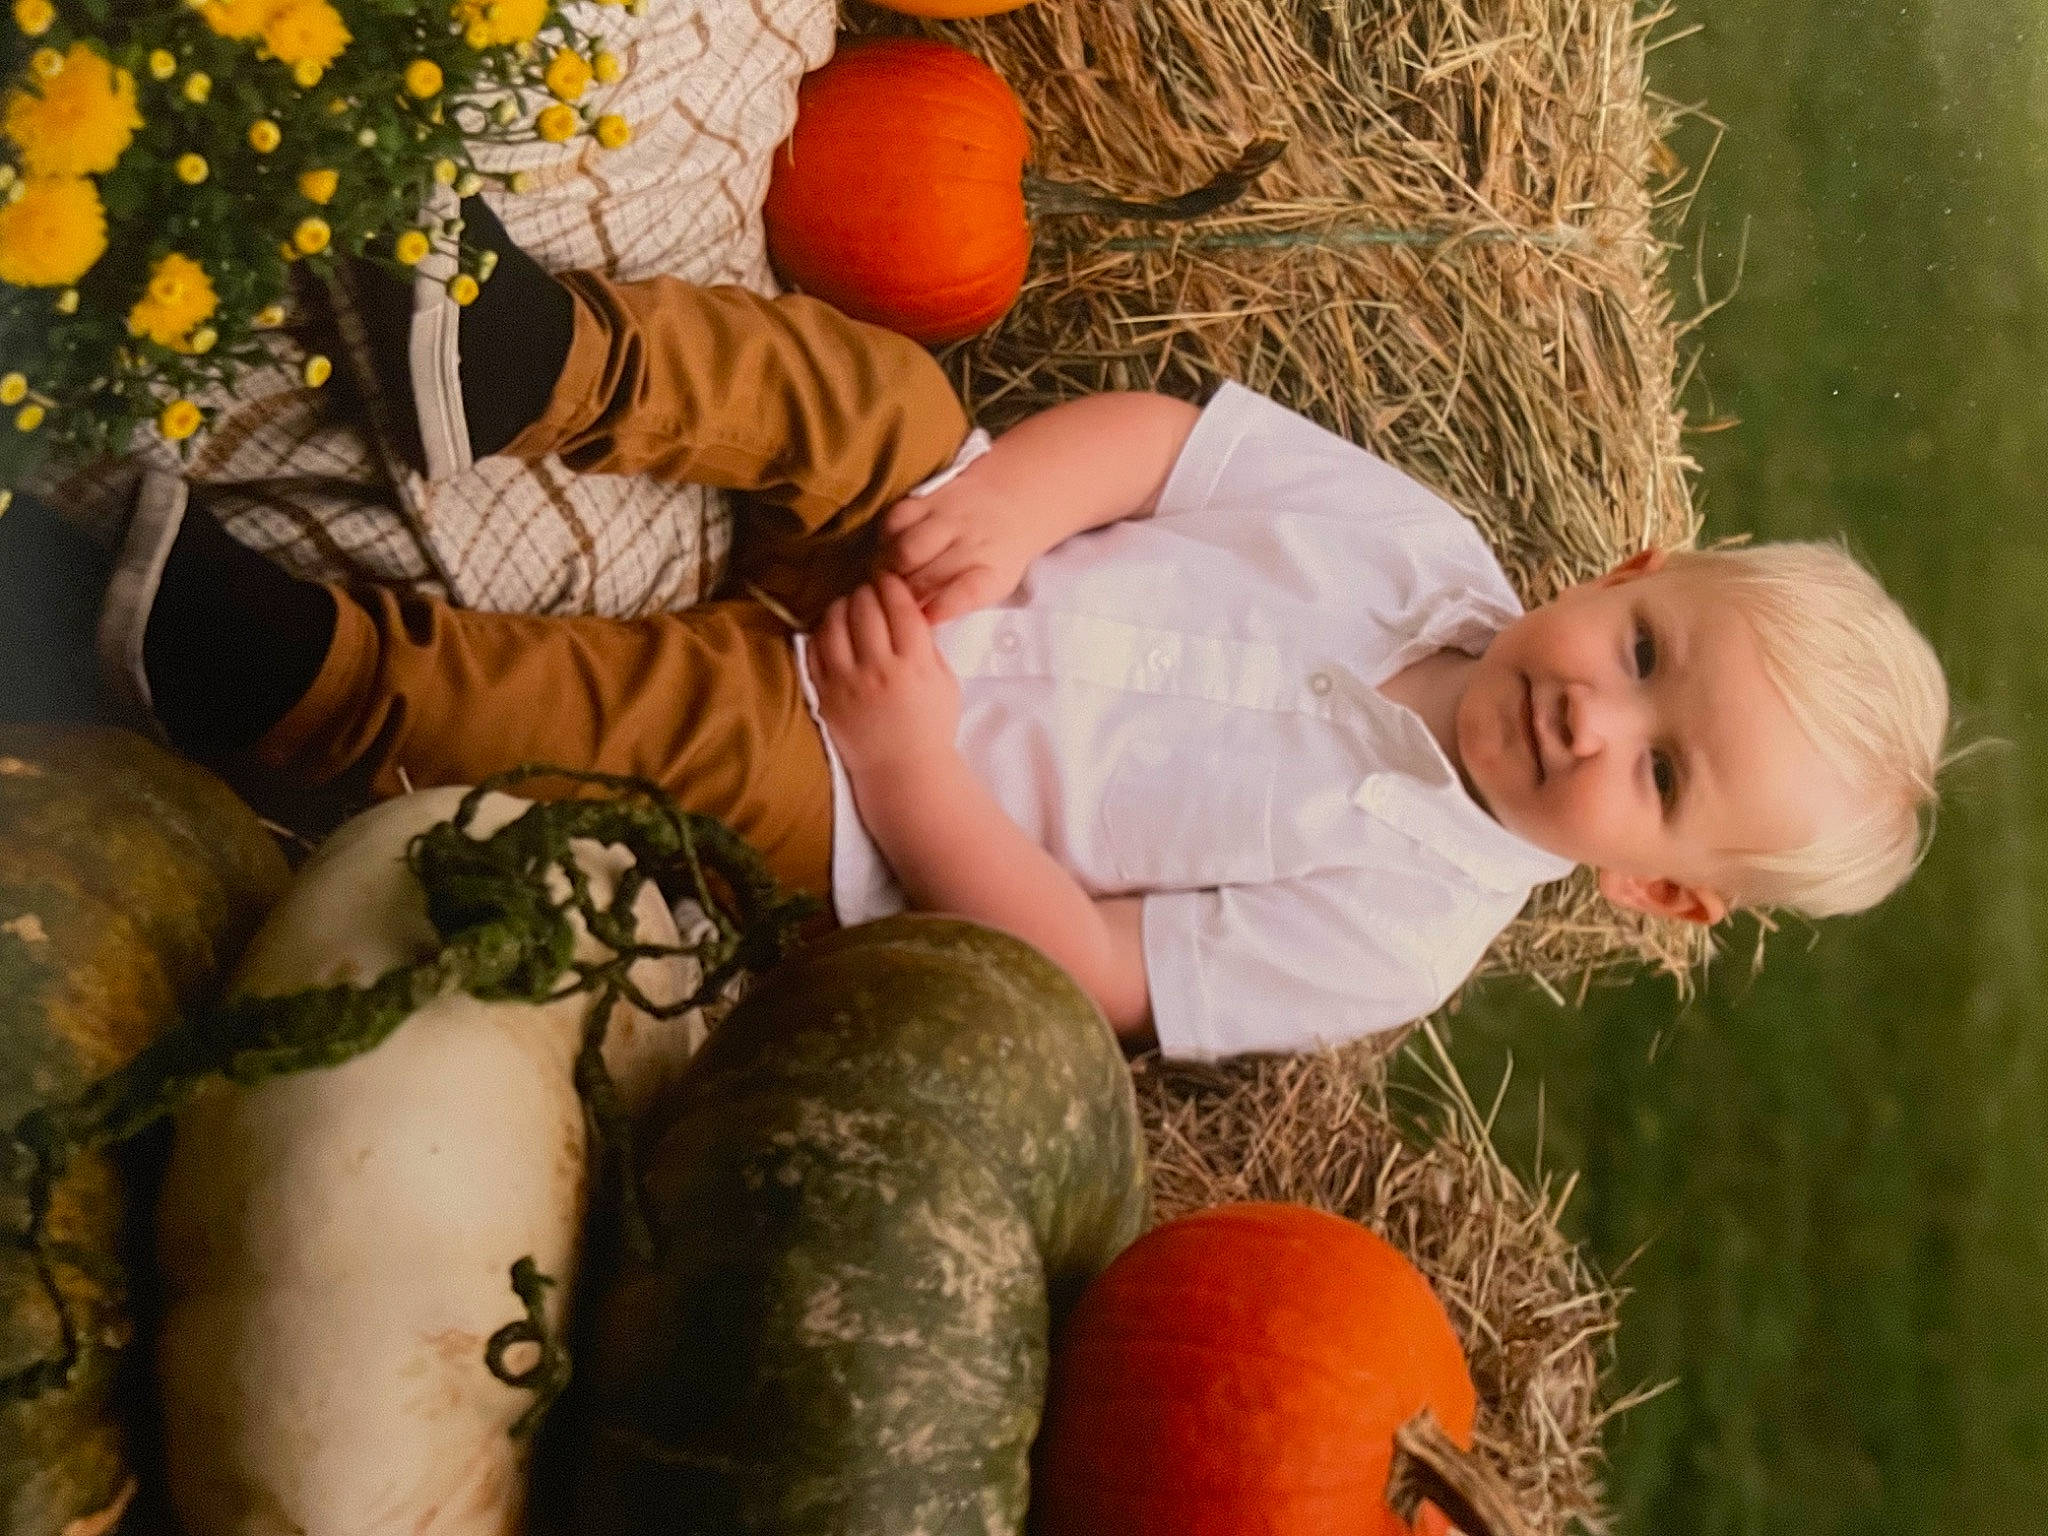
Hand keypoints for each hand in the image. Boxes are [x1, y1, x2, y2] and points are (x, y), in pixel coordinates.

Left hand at [805, 572, 960, 777]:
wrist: (903, 771)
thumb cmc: (929, 727)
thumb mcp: (945, 681)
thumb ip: (928, 645)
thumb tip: (908, 610)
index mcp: (915, 664)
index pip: (899, 606)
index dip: (892, 584)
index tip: (889, 579)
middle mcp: (879, 670)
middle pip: (865, 607)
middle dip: (867, 590)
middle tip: (869, 591)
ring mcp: (847, 682)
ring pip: (834, 622)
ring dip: (841, 606)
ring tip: (849, 607)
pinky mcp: (825, 695)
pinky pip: (814, 649)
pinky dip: (822, 632)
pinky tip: (832, 631)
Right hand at [877, 454, 1041, 623]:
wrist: (1012, 499)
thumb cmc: (996, 555)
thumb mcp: (993, 584)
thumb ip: (960, 601)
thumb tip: (919, 619)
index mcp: (993, 571)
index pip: (967, 593)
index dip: (942, 608)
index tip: (924, 618)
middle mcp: (972, 542)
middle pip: (924, 576)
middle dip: (904, 595)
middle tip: (892, 601)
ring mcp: (949, 517)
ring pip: (905, 549)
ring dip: (889, 569)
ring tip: (887, 576)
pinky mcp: (927, 497)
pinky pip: (895, 520)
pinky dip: (886, 539)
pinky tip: (889, 548)